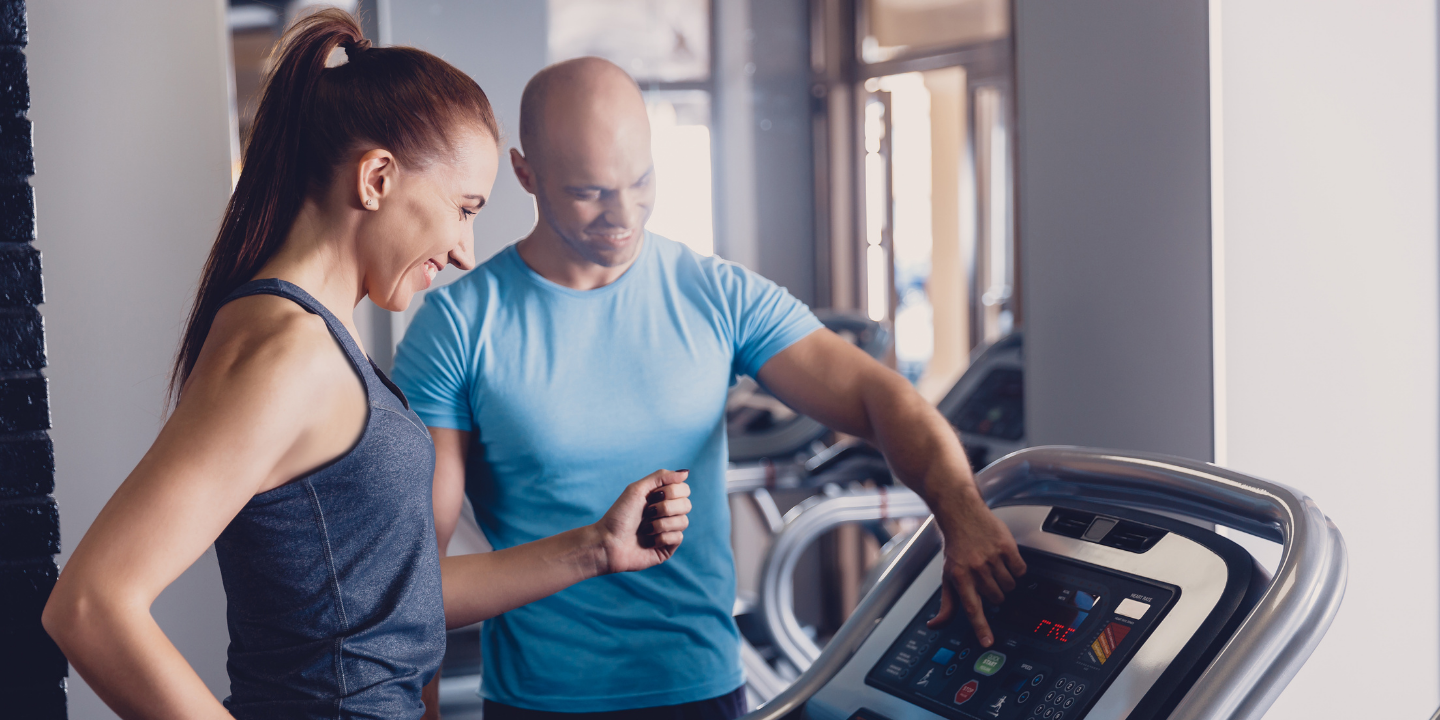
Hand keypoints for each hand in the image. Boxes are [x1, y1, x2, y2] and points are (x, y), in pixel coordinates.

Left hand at [595, 469, 690, 573]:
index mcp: (661, 498)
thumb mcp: (637, 489)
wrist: (608, 542)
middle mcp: (667, 514)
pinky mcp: (668, 548)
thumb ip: (662, 477)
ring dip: (661, 524)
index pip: (684, 489)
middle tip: (648, 512)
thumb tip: (686, 472)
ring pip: (684, 522)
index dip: (672, 491)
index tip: (653, 496)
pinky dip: (661, 537)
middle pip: (687, 505)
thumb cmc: (619, 515)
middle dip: (665, 508)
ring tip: (646, 529)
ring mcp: (668, 531)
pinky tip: (649, 541)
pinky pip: (678, 538)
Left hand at [926, 487, 1026, 646]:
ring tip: (994, 566)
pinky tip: (1005, 559)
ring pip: (1010, 586)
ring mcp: (992, 557)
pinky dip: (1016, 568)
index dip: (981, 627)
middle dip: (995, 592)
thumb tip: (935, 624)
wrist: (961, 512)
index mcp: (960, 577)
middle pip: (997, 598)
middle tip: (987, 578)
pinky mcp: (1007, 547)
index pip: (972, 608)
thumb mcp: (947, 575)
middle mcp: (976, 568)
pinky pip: (1021, 570)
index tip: (988, 642)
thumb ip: (947, 604)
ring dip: (1006, 580)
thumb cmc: (955, 546)